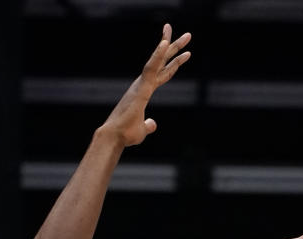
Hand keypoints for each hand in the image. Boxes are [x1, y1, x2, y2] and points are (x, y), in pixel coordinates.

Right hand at [99, 24, 190, 146]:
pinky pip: (150, 68)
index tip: (186, 54)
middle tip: (188, 35)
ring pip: (158, 61)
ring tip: (186, 36)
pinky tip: (165, 44)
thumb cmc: (125, 134)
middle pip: (162, 62)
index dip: (174, 64)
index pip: (162, 74)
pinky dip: (157, 55)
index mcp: (144, 91)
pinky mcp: (140, 88)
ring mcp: (141, 84)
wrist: (114, 137)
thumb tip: (152, 124)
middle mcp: (142, 84)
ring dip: (171, 46)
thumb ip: (148, 125)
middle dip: (175, 48)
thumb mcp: (142, 130)